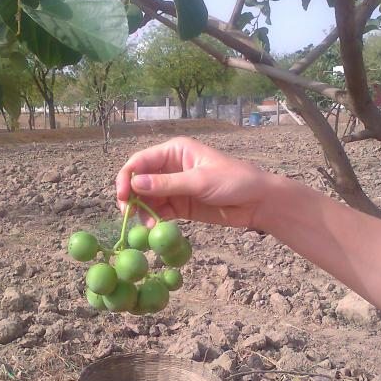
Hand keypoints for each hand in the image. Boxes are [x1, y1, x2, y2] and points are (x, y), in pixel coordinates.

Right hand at [116, 136, 271, 228]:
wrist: (258, 202)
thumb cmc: (234, 181)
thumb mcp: (200, 181)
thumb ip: (167, 184)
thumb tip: (135, 184)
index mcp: (174, 152)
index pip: (140, 161)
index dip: (127, 177)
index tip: (122, 196)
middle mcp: (170, 167)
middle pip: (139, 181)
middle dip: (131, 197)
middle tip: (127, 214)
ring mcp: (175, 187)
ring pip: (147, 199)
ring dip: (142, 212)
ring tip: (148, 226)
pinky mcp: (181, 205)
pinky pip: (160, 212)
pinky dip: (154, 220)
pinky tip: (155, 229)